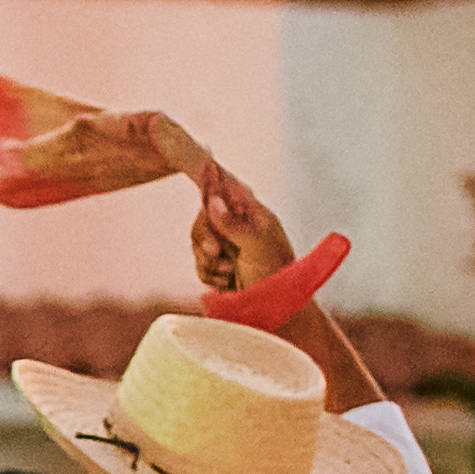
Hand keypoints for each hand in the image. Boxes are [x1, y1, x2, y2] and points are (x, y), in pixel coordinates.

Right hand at [184, 159, 294, 299]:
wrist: (276, 310)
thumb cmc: (277, 275)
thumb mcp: (258, 246)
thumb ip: (234, 223)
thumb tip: (214, 201)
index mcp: (252, 212)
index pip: (226, 186)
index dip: (211, 177)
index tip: (201, 163)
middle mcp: (238, 225)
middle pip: (203, 217)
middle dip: (205, 238)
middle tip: (216, 253)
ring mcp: (227, 245)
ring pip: (197, 242)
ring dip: (208, 261)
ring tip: (228, 272)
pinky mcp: (218, 265)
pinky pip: (198, 263)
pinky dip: (208, 274)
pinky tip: (225, 281)